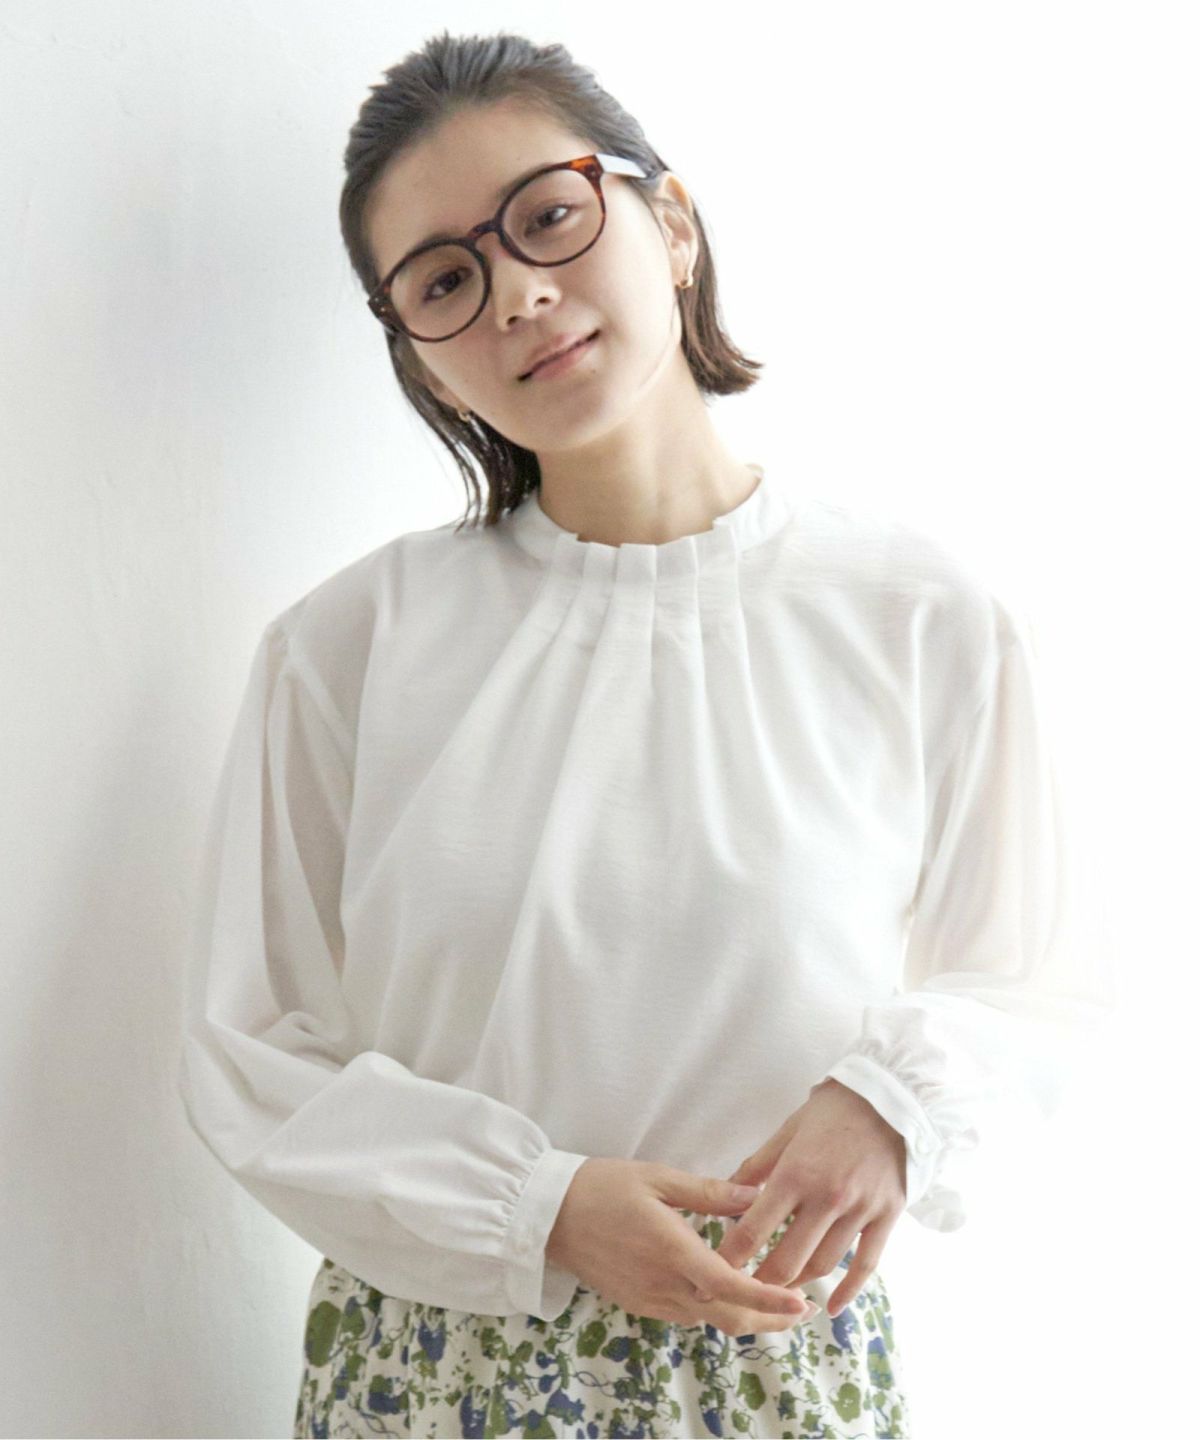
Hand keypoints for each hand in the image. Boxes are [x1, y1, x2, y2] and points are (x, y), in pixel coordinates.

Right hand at [545, 1157, 821, 1335]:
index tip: (800, 1304)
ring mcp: (651, 1299)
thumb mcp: (658, 1178)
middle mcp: (665, 1285)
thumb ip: (709, 1193)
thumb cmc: (602, 1186)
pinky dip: (714, 1308)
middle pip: (728, 1317)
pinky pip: (686, 1313)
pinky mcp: (639, 1303)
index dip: (770, 1300)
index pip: (732, 1287)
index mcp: (674, 1252)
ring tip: (772, 1298)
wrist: (548, 1216)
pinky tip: (725, 1290)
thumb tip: (756, 1195)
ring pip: (709, 1318)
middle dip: (769, 1319)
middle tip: (801, 1309)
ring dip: (743, 1314)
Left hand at [705, 1078, 906, 1317]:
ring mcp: (859, 1210)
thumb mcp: (788, 1130)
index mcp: (796, 1174)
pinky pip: (866, 1265)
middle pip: (787, 1260)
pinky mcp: (886, 1216)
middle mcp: (827, 1197)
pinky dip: (848, 1291)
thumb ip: (757, 1166)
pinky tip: (829, 1308)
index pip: (754, 1230)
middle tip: (742, 1291)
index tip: (713, 1274)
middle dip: (759, 1282)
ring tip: (776, 1293)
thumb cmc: (833, 1111)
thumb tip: (726, 1194)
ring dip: (797, 1285)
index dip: (731, 1259)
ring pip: (822, 1265)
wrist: (891, 1098)